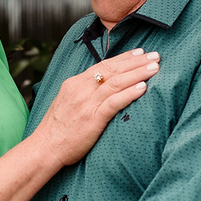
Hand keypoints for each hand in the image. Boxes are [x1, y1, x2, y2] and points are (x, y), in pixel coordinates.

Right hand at [34, 48, 158, 165]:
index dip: (124, 58)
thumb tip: (101, 87)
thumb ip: (83, 93)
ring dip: (138, 73)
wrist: (45, 148)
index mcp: (75, 83)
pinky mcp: (92, 118)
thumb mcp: (67, 103)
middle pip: (112, 69)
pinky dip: (129, 93)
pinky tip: (143, 87)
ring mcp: (86, 103)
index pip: (103, 65)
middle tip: (155, 55)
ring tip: (155, 67)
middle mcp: (81, 89)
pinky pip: (114, 102)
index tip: (140, 52)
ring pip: (116, 82)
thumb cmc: (57, 130)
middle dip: (136, 61)